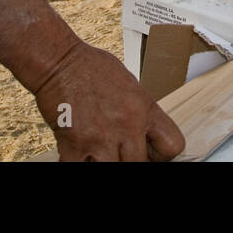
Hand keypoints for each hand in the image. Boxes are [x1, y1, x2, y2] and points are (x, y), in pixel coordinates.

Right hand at [33, 41, 184, 160]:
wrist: (59, 62)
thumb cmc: (91, 68)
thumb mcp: (129, 85)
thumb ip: (139, 112)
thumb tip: (144, 134)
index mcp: (144, 108)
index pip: (172, 146)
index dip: (162, 155)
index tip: (151, 153)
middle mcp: (127, 124)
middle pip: (141, 164)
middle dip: (132, 160)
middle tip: (120, 152)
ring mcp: (101, 137)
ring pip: (115, 170)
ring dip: (108, 163)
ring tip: (101, 154)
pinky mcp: (75, 145)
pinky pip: (81, 169)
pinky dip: (82, 164)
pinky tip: (81, 155)